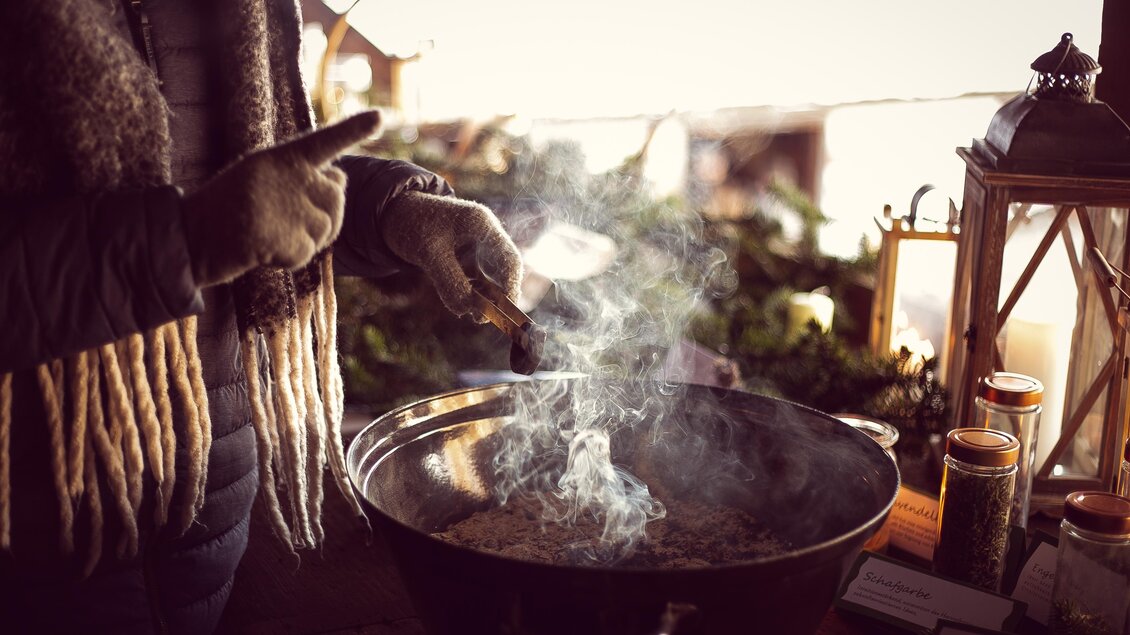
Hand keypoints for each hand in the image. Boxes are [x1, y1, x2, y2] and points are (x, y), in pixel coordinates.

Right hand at [182, 111, 381, 285]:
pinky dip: (287, 261)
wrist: (188, 238)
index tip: (379, 118)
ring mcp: (281, 206)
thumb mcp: (262, 180)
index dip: (352, 131)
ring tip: (270, 235)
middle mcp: (284, 176)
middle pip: (337, 197)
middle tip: (292, 225)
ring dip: (305, 242)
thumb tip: (341, 178)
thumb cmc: (228, 209)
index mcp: (279, 157)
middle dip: (327, 217)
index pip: (323, 142)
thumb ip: (300, 175)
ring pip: (326, 230)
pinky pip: (305, 255)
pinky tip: (261, 252)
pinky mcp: (277, 237)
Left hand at [381, 192, 522, 320]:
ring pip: (494, 277)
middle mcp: (486, 233)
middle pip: (506, 270)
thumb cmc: (412, 225)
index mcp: (482, 223)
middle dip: (499, 297)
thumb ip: (448, 281)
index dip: (510, 288)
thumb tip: (466, 310)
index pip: (509, 260)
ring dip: (487, 298)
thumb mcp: (427, 253)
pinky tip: (465, 304)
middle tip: (481, 319)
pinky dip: (476, 293)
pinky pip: (481, 278)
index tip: (501, 313)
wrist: (395, 213)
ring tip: (473, 316)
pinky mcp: (470, 255)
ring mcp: (480, 245)